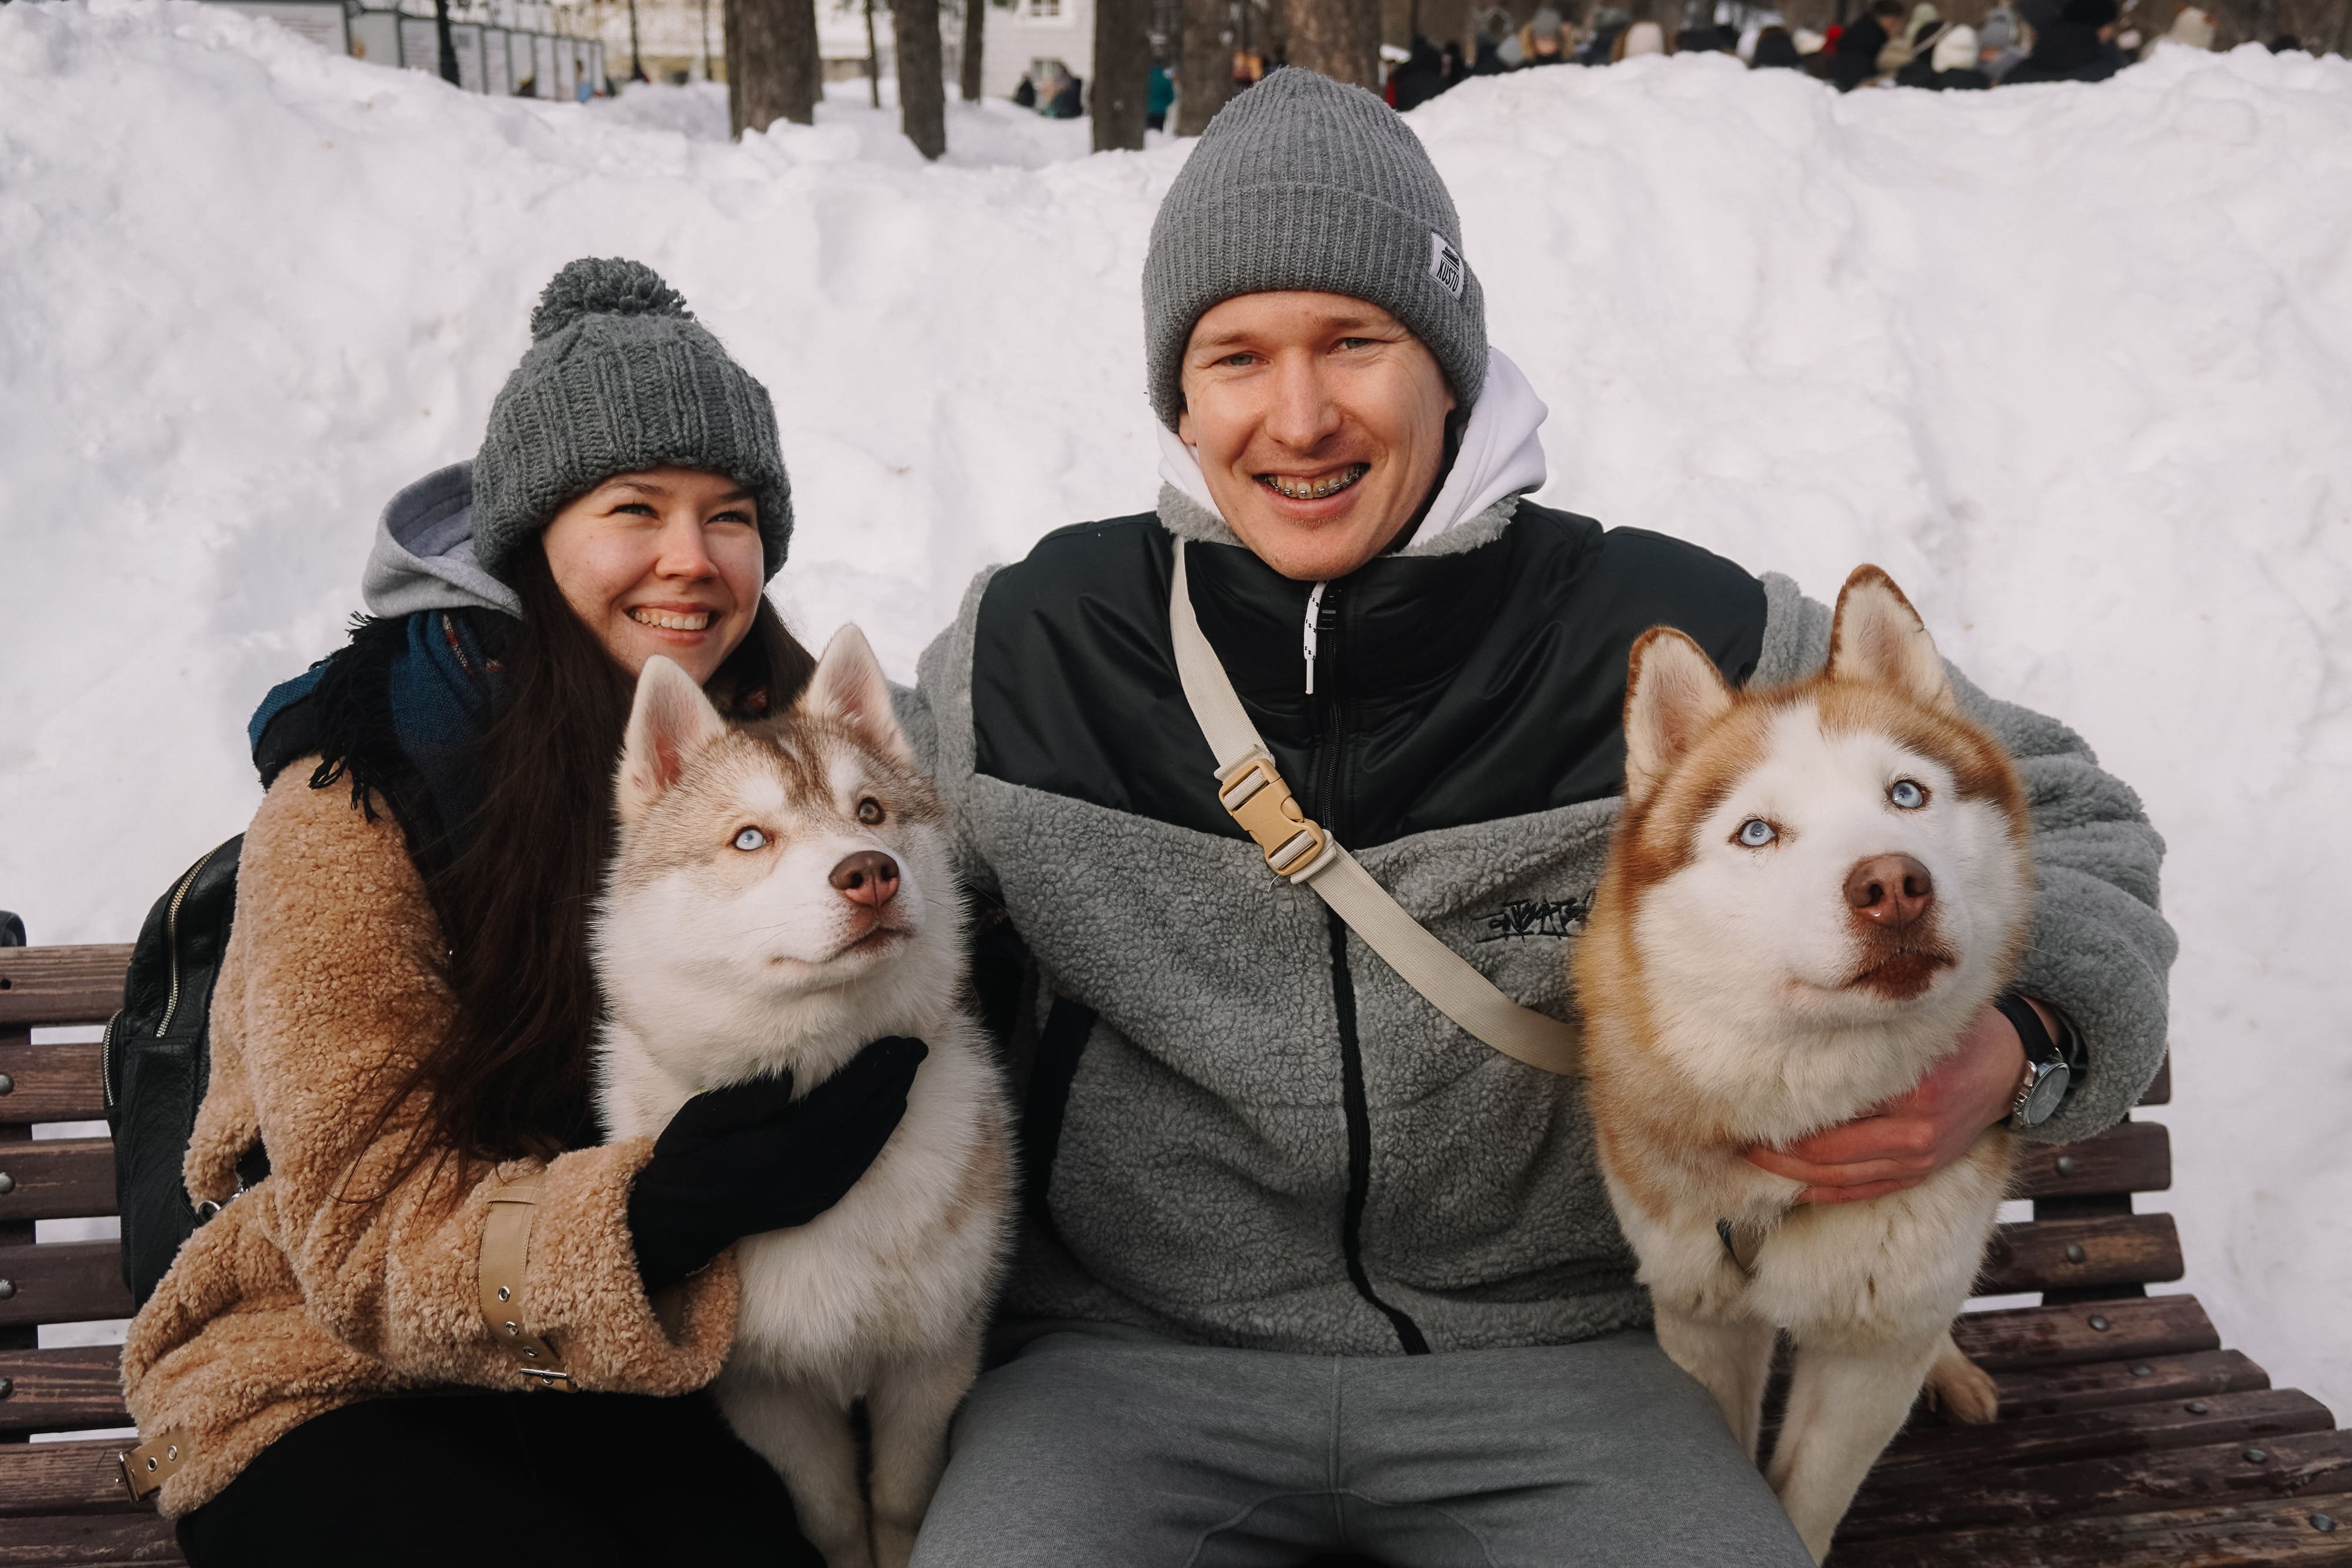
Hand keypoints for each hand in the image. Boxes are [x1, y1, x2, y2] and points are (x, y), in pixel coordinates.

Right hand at [626, 1035, 928, 1293]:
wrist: (679, 1219)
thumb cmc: (687, 1159)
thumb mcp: (701, 1120)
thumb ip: (745, 1098)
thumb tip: (790, 1073)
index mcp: (777, 1149)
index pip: (841, 1102)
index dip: (872, 1071)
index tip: (897, 1043)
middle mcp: (802, 1175)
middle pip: (862, 1120)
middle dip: (891, 1081)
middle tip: (916, 1047)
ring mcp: (811, 1194)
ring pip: (866, 1144)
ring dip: (891, 1105)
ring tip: (908, 1071)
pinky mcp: (813, 1205)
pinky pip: (858, 1167)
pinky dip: (878, 1137)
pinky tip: (889, 1114)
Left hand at [1741, 1001, 2047, 1204]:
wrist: (2011, 1068)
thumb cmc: (1956, 1036)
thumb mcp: (1919, 1025)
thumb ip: (1873, 1031)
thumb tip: (1802, 1028)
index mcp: (1912, 1092)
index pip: (1834, 1110)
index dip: (1785, 1112)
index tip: (1746, 1106)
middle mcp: (1914, 1132)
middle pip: (1827, 1151)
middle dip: (1776, 1151)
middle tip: (1733, 1139)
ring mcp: (1917, 1159)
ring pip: (1839, 1177)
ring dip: (1790, 1175)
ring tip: (1750, 1163)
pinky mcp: (1919, 1173)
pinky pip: (1862, 1191)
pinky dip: (1823, 1192)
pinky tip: (1791, 1186)